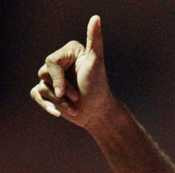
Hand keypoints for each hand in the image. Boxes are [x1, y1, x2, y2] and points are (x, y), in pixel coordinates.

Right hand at [30, 15, 115, 132]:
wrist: (99, 114)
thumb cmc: (99, 88)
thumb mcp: (97, 62)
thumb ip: (95, 40)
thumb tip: (95, 17)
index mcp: (69, 52)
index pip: (50, 62)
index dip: (59, 79)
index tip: (77, 91)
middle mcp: (60, 62)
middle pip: (43, 74)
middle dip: (61, 91)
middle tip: (78, 98)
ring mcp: (53, 77)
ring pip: (41, 87)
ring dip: (59, 102)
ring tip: (75, 105)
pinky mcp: (48, 91)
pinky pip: (36, 95)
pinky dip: (47, 106)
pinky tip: (58, 114)